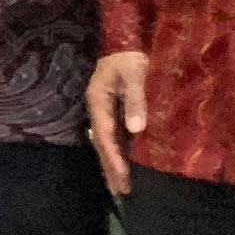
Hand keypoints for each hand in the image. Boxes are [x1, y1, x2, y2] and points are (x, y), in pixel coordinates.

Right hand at [85, 51, 147, 198]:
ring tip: (120, 187)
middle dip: (111, 169)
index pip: (105, 136)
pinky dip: (120, 153)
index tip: (123, 178)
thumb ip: (136, 100)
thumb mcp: (135, 74)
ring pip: (108, 143)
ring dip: (114, 165)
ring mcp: (106, 111)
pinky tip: (127, 165)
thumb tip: (136, 130)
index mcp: (98, 102)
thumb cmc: (130, 56)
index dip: (114, 158)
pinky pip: (116, 137)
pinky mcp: (115, 110)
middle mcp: (98, 109)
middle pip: (102, 144)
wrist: (127, 40)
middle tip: (120, 193)